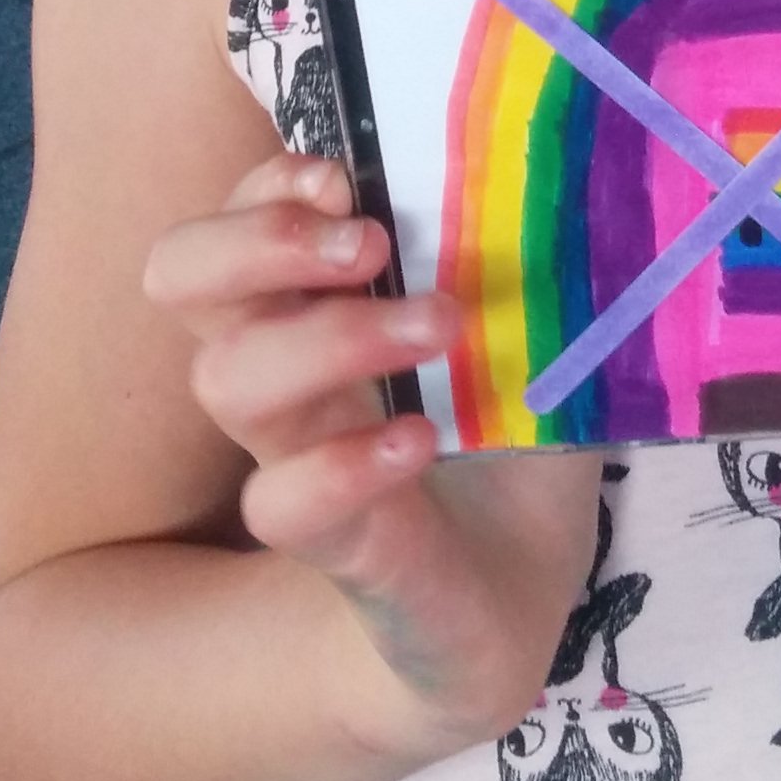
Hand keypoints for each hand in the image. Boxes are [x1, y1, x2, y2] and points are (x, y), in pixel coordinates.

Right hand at [146, 153, 601, 762]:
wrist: (507, 611)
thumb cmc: (509, 450)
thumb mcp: (533, 338)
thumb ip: (542, 264)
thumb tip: (599, 170)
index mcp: (317, 309)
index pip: (232, 219)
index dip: (265, 187)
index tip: (344, 175)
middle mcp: (287, 377)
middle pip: (181, 277)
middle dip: (261, 237)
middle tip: (369, 244)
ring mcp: (299, 460)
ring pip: (227, 379)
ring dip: (333, 333)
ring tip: (441, 325)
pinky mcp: (339, 547)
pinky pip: (282, 504)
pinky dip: (343, 463)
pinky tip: (419, 440)